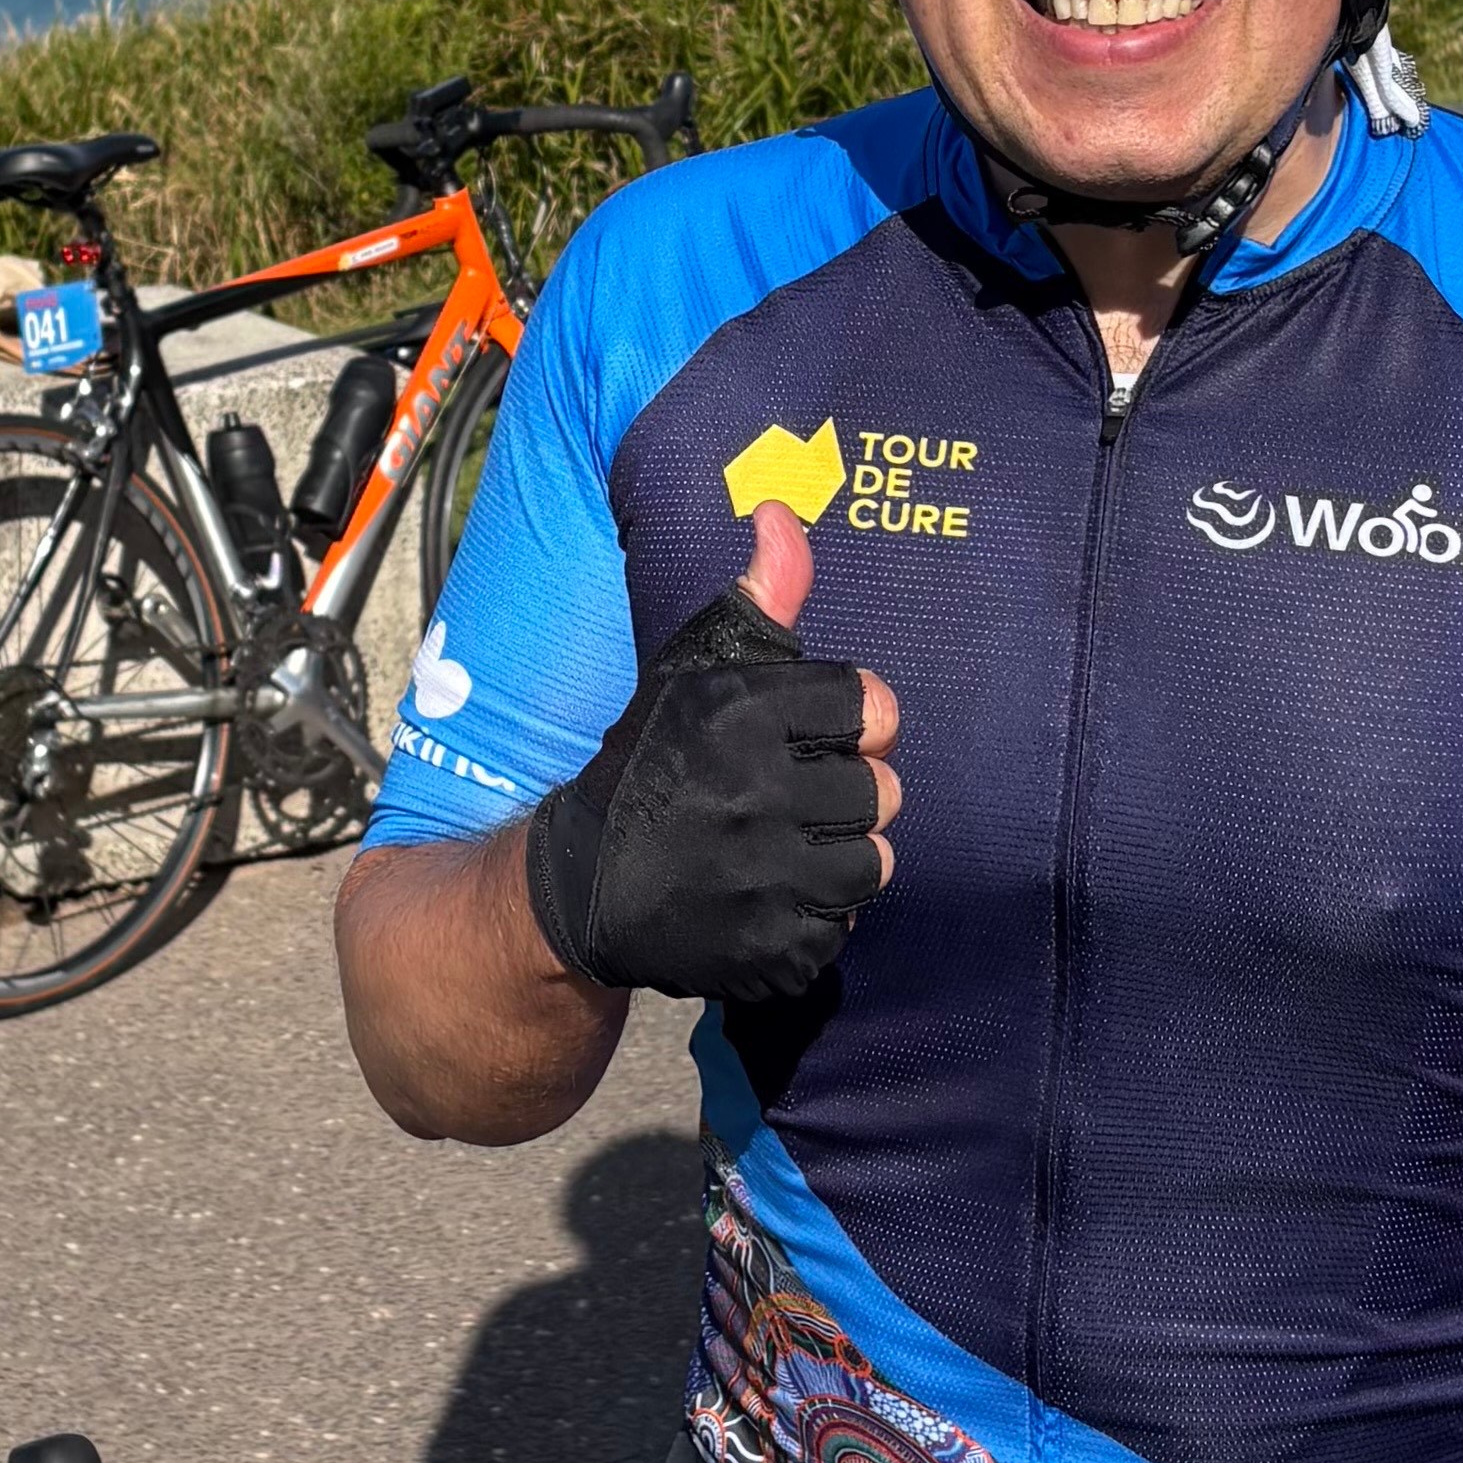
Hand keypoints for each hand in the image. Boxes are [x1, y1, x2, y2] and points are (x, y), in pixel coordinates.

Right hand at [522, 502, 900, 1002]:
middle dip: (843, 795)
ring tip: (784, 850)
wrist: (580, 885)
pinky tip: (766, 899)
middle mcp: (751, 795)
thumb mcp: (694, 669)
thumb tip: (784, 512)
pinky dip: (812, 918)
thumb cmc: (651, 761)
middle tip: (787, 801)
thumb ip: (759, 597)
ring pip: (872, 864)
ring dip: (837, 859)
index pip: (873, 708)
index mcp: (741, 714)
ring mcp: (759, 881)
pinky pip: (841, 928)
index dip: (849, 723)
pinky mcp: (764, 950)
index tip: (812, 737)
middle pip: (882, 791)